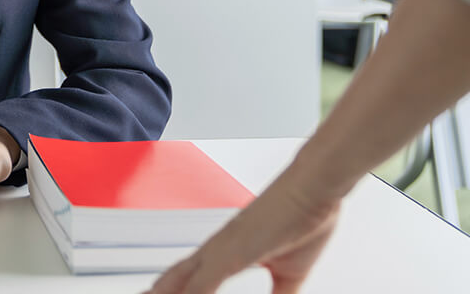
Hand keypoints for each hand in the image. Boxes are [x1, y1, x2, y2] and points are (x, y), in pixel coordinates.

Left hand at [146, 169, 340, 293]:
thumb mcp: (291, 273)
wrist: (315, 187)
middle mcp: (215, 249)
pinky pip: (201, 284)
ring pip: (177, 283)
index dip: (171, 292)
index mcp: (225, 253)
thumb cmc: (305, 217)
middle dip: (155, 293)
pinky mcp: (229, 251)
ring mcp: (220, 250)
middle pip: (172, 280)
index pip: (188, 282)